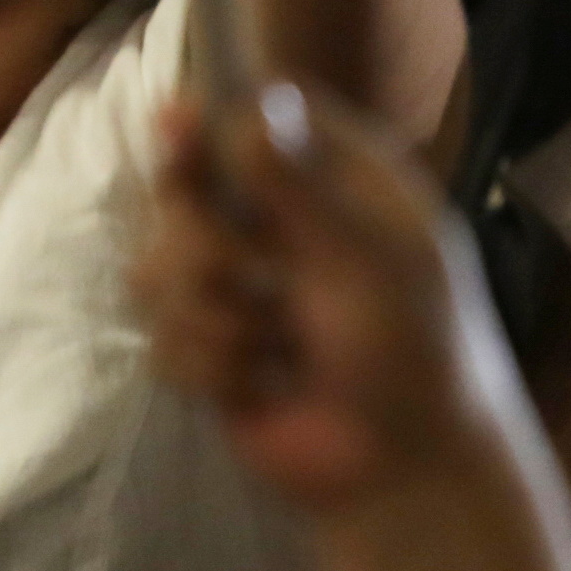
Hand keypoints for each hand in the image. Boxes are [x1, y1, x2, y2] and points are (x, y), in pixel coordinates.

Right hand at [134, 79, 508, 510]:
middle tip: (247, 278)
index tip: (177, 132)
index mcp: (331, 180)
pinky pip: (161, 340)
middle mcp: (278, 220)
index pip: (246, 119)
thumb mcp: (367, 262)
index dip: (205, 126)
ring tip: (274, 350)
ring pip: (156, 268)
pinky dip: (211, 370)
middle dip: (203, 244)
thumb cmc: (413, 352)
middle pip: (180, 191)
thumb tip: (257, 98)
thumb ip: (302, 187)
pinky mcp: (209, 348)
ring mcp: (238, 286)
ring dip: (216, 320)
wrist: (404, 471)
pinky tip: (262, 389)